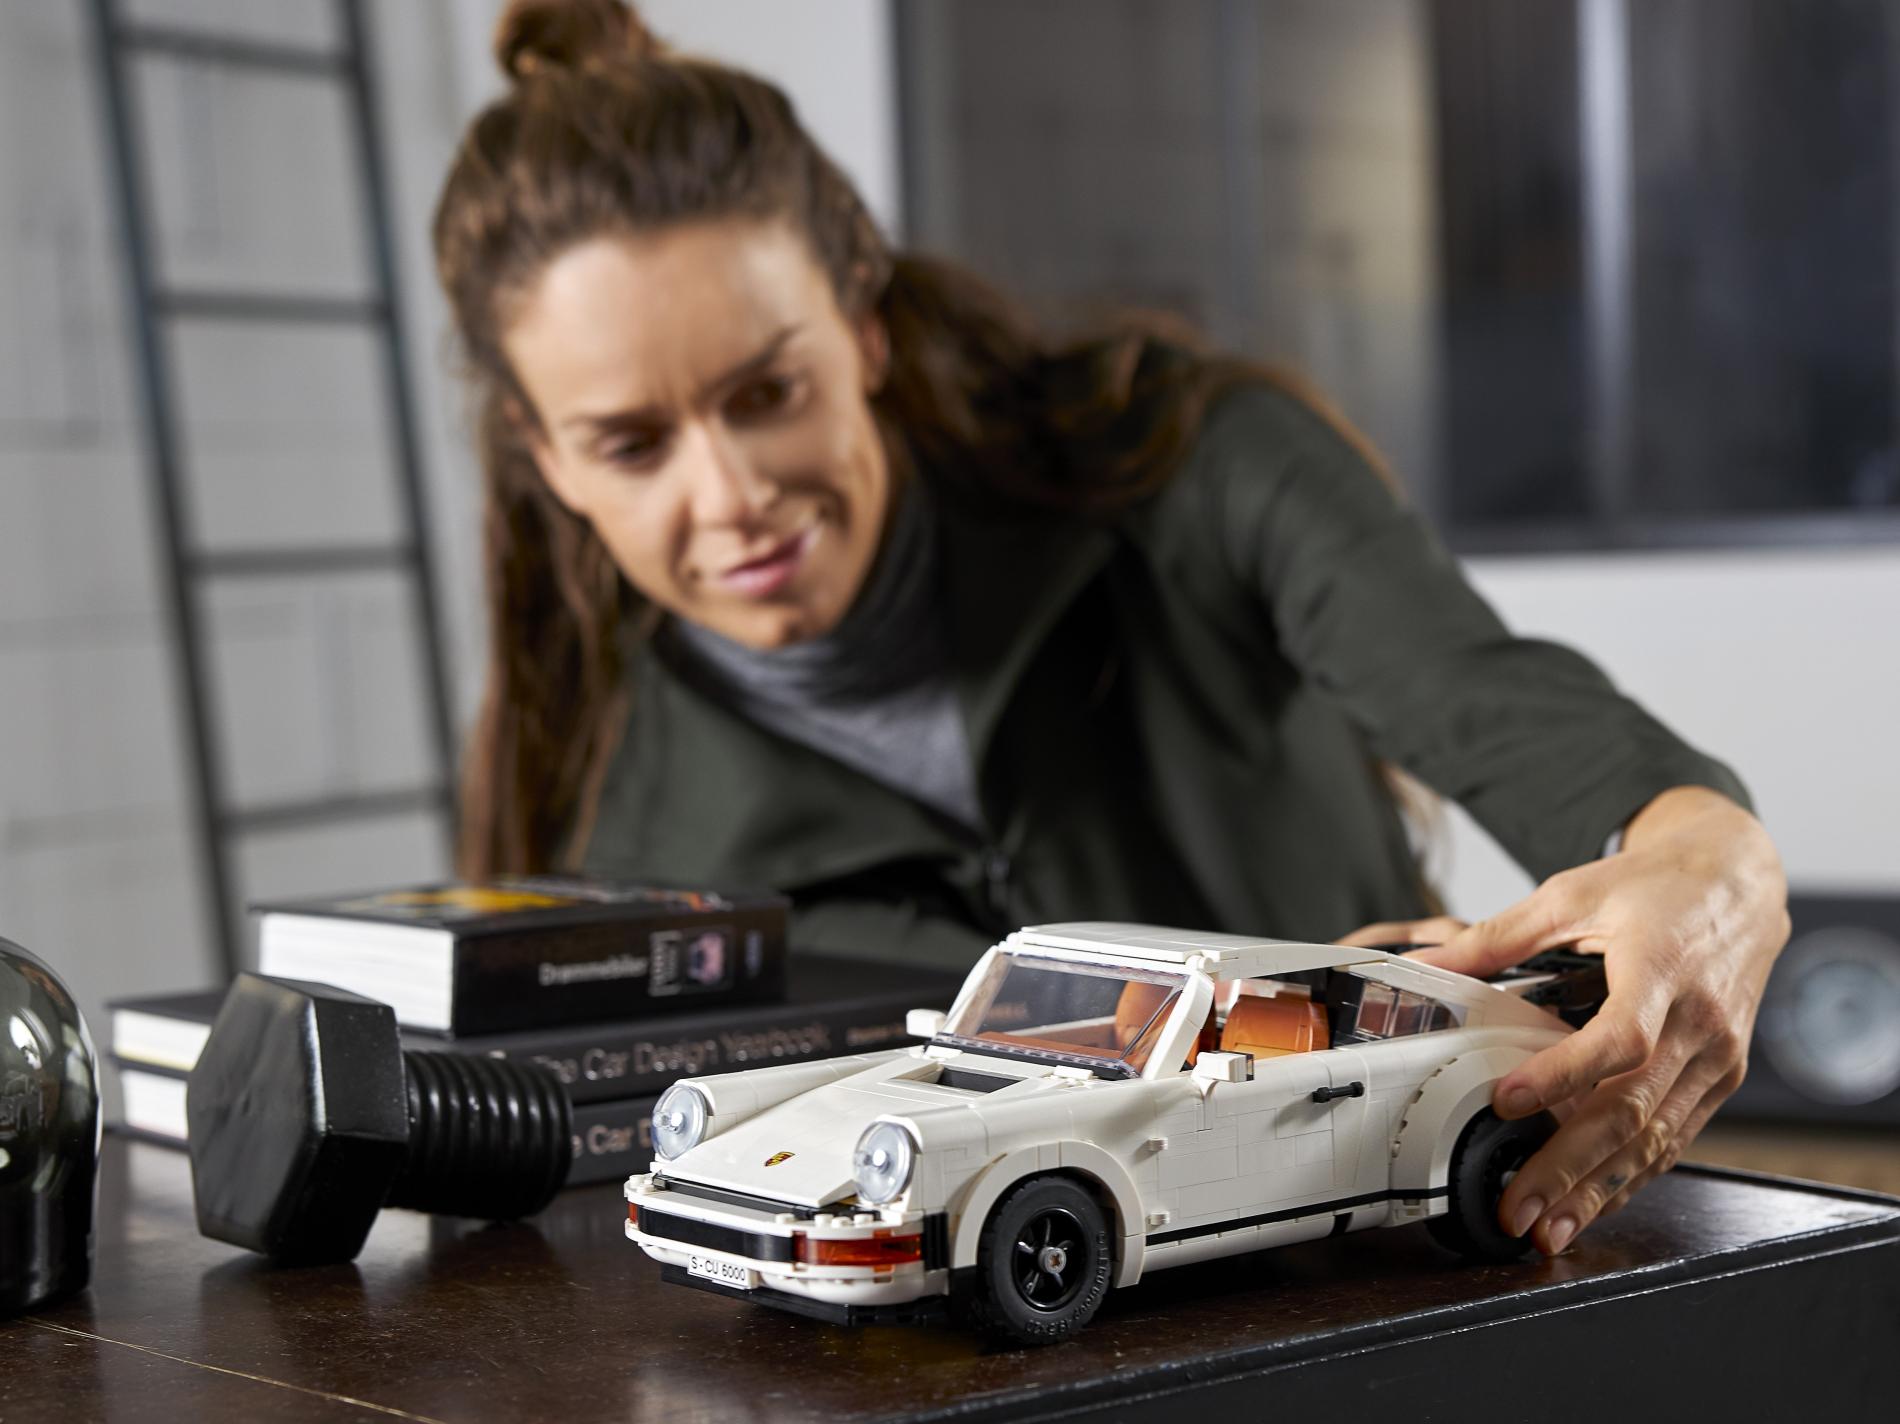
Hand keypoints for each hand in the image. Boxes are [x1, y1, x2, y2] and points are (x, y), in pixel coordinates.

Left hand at [1339, 787, 1788, 1254]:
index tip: (1507, 1102)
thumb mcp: (1573, 894)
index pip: (1620, 1039)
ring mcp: (1716, 1059)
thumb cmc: (1659, 888)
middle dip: (1571, 1168)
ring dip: (1599, 1191)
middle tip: (1516, 1206)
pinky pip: (1674, 1138)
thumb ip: (1500, 936)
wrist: (1738, 885)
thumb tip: (1431, 964)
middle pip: (1633, 1109)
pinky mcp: (1719, 1079)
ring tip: (1547, 1228)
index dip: (1564, 1075)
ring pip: (1656, 1139)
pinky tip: (1592, 1204)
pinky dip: (1630, 1177)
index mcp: (1663, 971)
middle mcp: (1699, 1024)